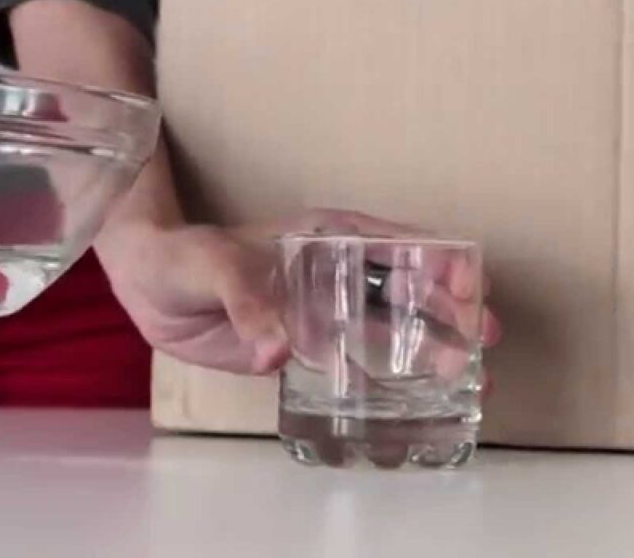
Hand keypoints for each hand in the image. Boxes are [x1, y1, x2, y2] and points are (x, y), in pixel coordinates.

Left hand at [95, 209, 500, 374]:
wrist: (150, 284)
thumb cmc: (184, 255)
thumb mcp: (216, 267)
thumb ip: (248, 301)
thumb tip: (280, 349)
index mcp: (325, 237)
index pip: (398, 243)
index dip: (441, 262)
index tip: (470, 290)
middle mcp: (333, 272)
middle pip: (407, 288)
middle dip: (451, 312)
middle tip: (484, 345)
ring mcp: (320, 311)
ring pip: (388, 328)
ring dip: (429, 349)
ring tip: (468, 379)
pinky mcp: (301, 344)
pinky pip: (351, 361)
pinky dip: (383, 377)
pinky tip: (412, 396)